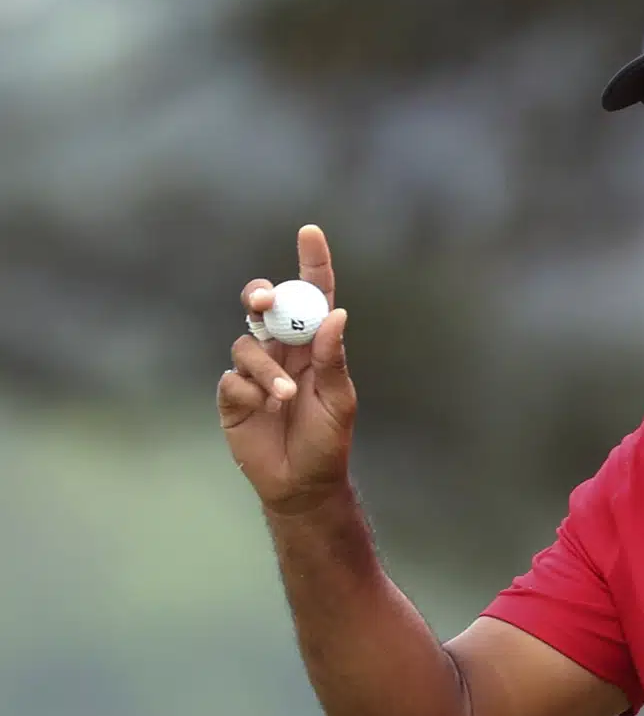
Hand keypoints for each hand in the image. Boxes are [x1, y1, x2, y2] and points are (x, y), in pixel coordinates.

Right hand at [218, 225, 355, 514]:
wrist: (302, 484)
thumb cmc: (328, 441)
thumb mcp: (339, 400)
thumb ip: (333, 359)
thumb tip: (337, 315)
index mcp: (314, 346)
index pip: (312, 296)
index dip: (310, 263)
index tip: (310, 232)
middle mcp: (282, 351)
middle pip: (264, 305)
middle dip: (260, 295)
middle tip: (264, 301)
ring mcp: (255, 371)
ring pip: (246, 344)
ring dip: (266, 367)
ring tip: (285, 395)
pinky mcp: (233, 396)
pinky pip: (232, 378)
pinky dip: (249, 390)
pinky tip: (264, 409)